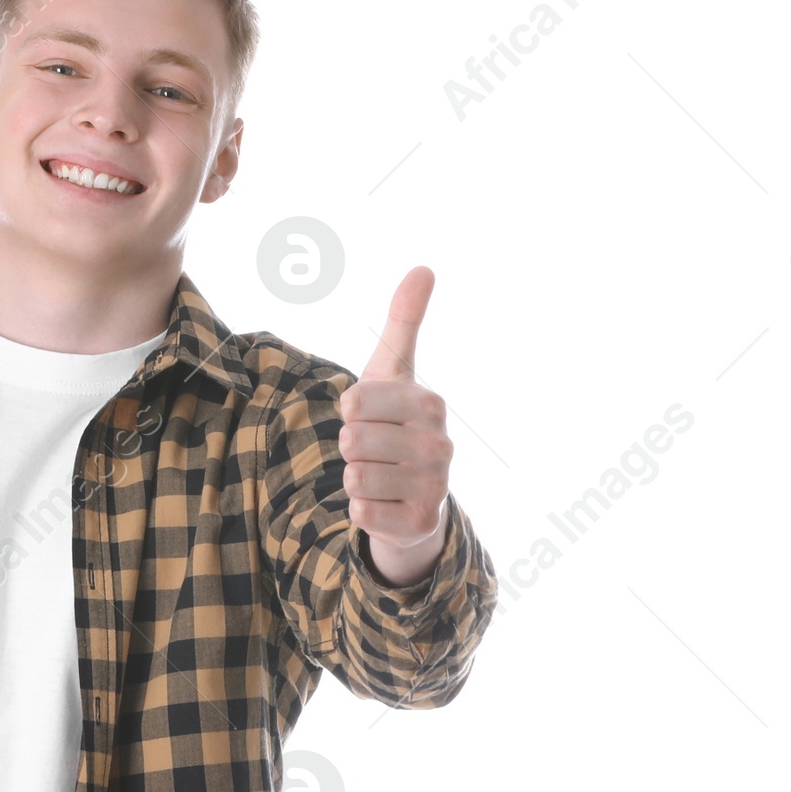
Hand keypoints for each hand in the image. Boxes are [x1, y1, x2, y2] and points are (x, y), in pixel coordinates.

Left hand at [339, 266, 452, 588]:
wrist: (416, 496)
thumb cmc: (395, 424)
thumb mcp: (394, 371)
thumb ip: (404, 321)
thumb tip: (423, 267)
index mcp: (430, 403)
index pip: (353, 403)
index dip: (350, 413)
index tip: (371, 417)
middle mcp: (440, 444)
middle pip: (351, 441)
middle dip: (351, 447)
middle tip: (375, 450)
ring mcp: (435, 487)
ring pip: (353, 476)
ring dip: (355, 478)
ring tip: (380, 475)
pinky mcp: (419, 524)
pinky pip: (360, 512)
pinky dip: (361, 509)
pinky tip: (383, 504)